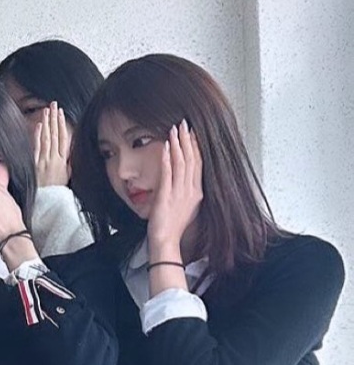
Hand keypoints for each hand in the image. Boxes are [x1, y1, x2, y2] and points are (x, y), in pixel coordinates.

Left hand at [34, 103, 70, 188]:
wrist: (49, 203)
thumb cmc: (56, 191)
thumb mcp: (67, 176)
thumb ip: (68, 162)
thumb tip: (71, 150)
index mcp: (63, 161)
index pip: (63, 137)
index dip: (62, 124)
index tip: (61, 112)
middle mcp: (54, 159)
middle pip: (55, 134)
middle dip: (55, 118)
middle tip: (54, 104)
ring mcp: (45, 161)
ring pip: (47, 138)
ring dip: (47, 123)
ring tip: (47, 109)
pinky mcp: (36, 165)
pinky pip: (37, 148)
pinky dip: (38, 136)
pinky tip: (39, 125)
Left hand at [148, 121, 203, 254]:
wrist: (166, 241)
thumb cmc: (173, 226)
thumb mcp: (184, 205)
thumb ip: (185, 190)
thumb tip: (182, 177)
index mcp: (197, 193)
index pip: (199, 164)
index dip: (197, 147)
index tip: (194, 132)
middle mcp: (191, 191)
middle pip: (192, 160)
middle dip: (188, 140)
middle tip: (184, 123)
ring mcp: (180, 193)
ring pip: (181, 163)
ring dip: (178, 144)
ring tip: (175, 129)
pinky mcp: (167, 196)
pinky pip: (168, 173)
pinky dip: (167, 158)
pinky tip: (166, 146)